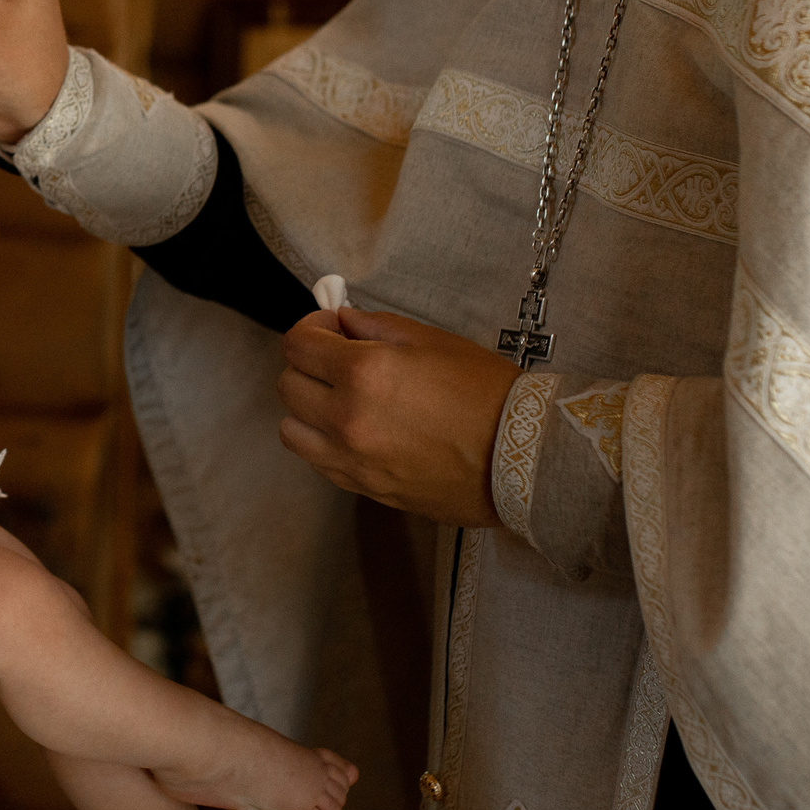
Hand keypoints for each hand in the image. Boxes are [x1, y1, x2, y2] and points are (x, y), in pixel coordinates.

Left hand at [276, 308, 518, 527]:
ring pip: (291, 429)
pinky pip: (317, 461)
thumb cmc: (485, 393)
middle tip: (337, 358)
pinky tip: (353, 429)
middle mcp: (347, 418)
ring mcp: (351, 459)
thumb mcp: (432, 340)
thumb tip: (342, 322)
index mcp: (363, 373)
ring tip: (340, 399)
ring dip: (307, 408)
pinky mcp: (363, 487)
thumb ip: (376, 326)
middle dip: (307, 364)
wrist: (521, 458)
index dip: (309, 329)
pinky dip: (323, 441)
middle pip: (288, 385)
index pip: (297, 345)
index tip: (329, 328)